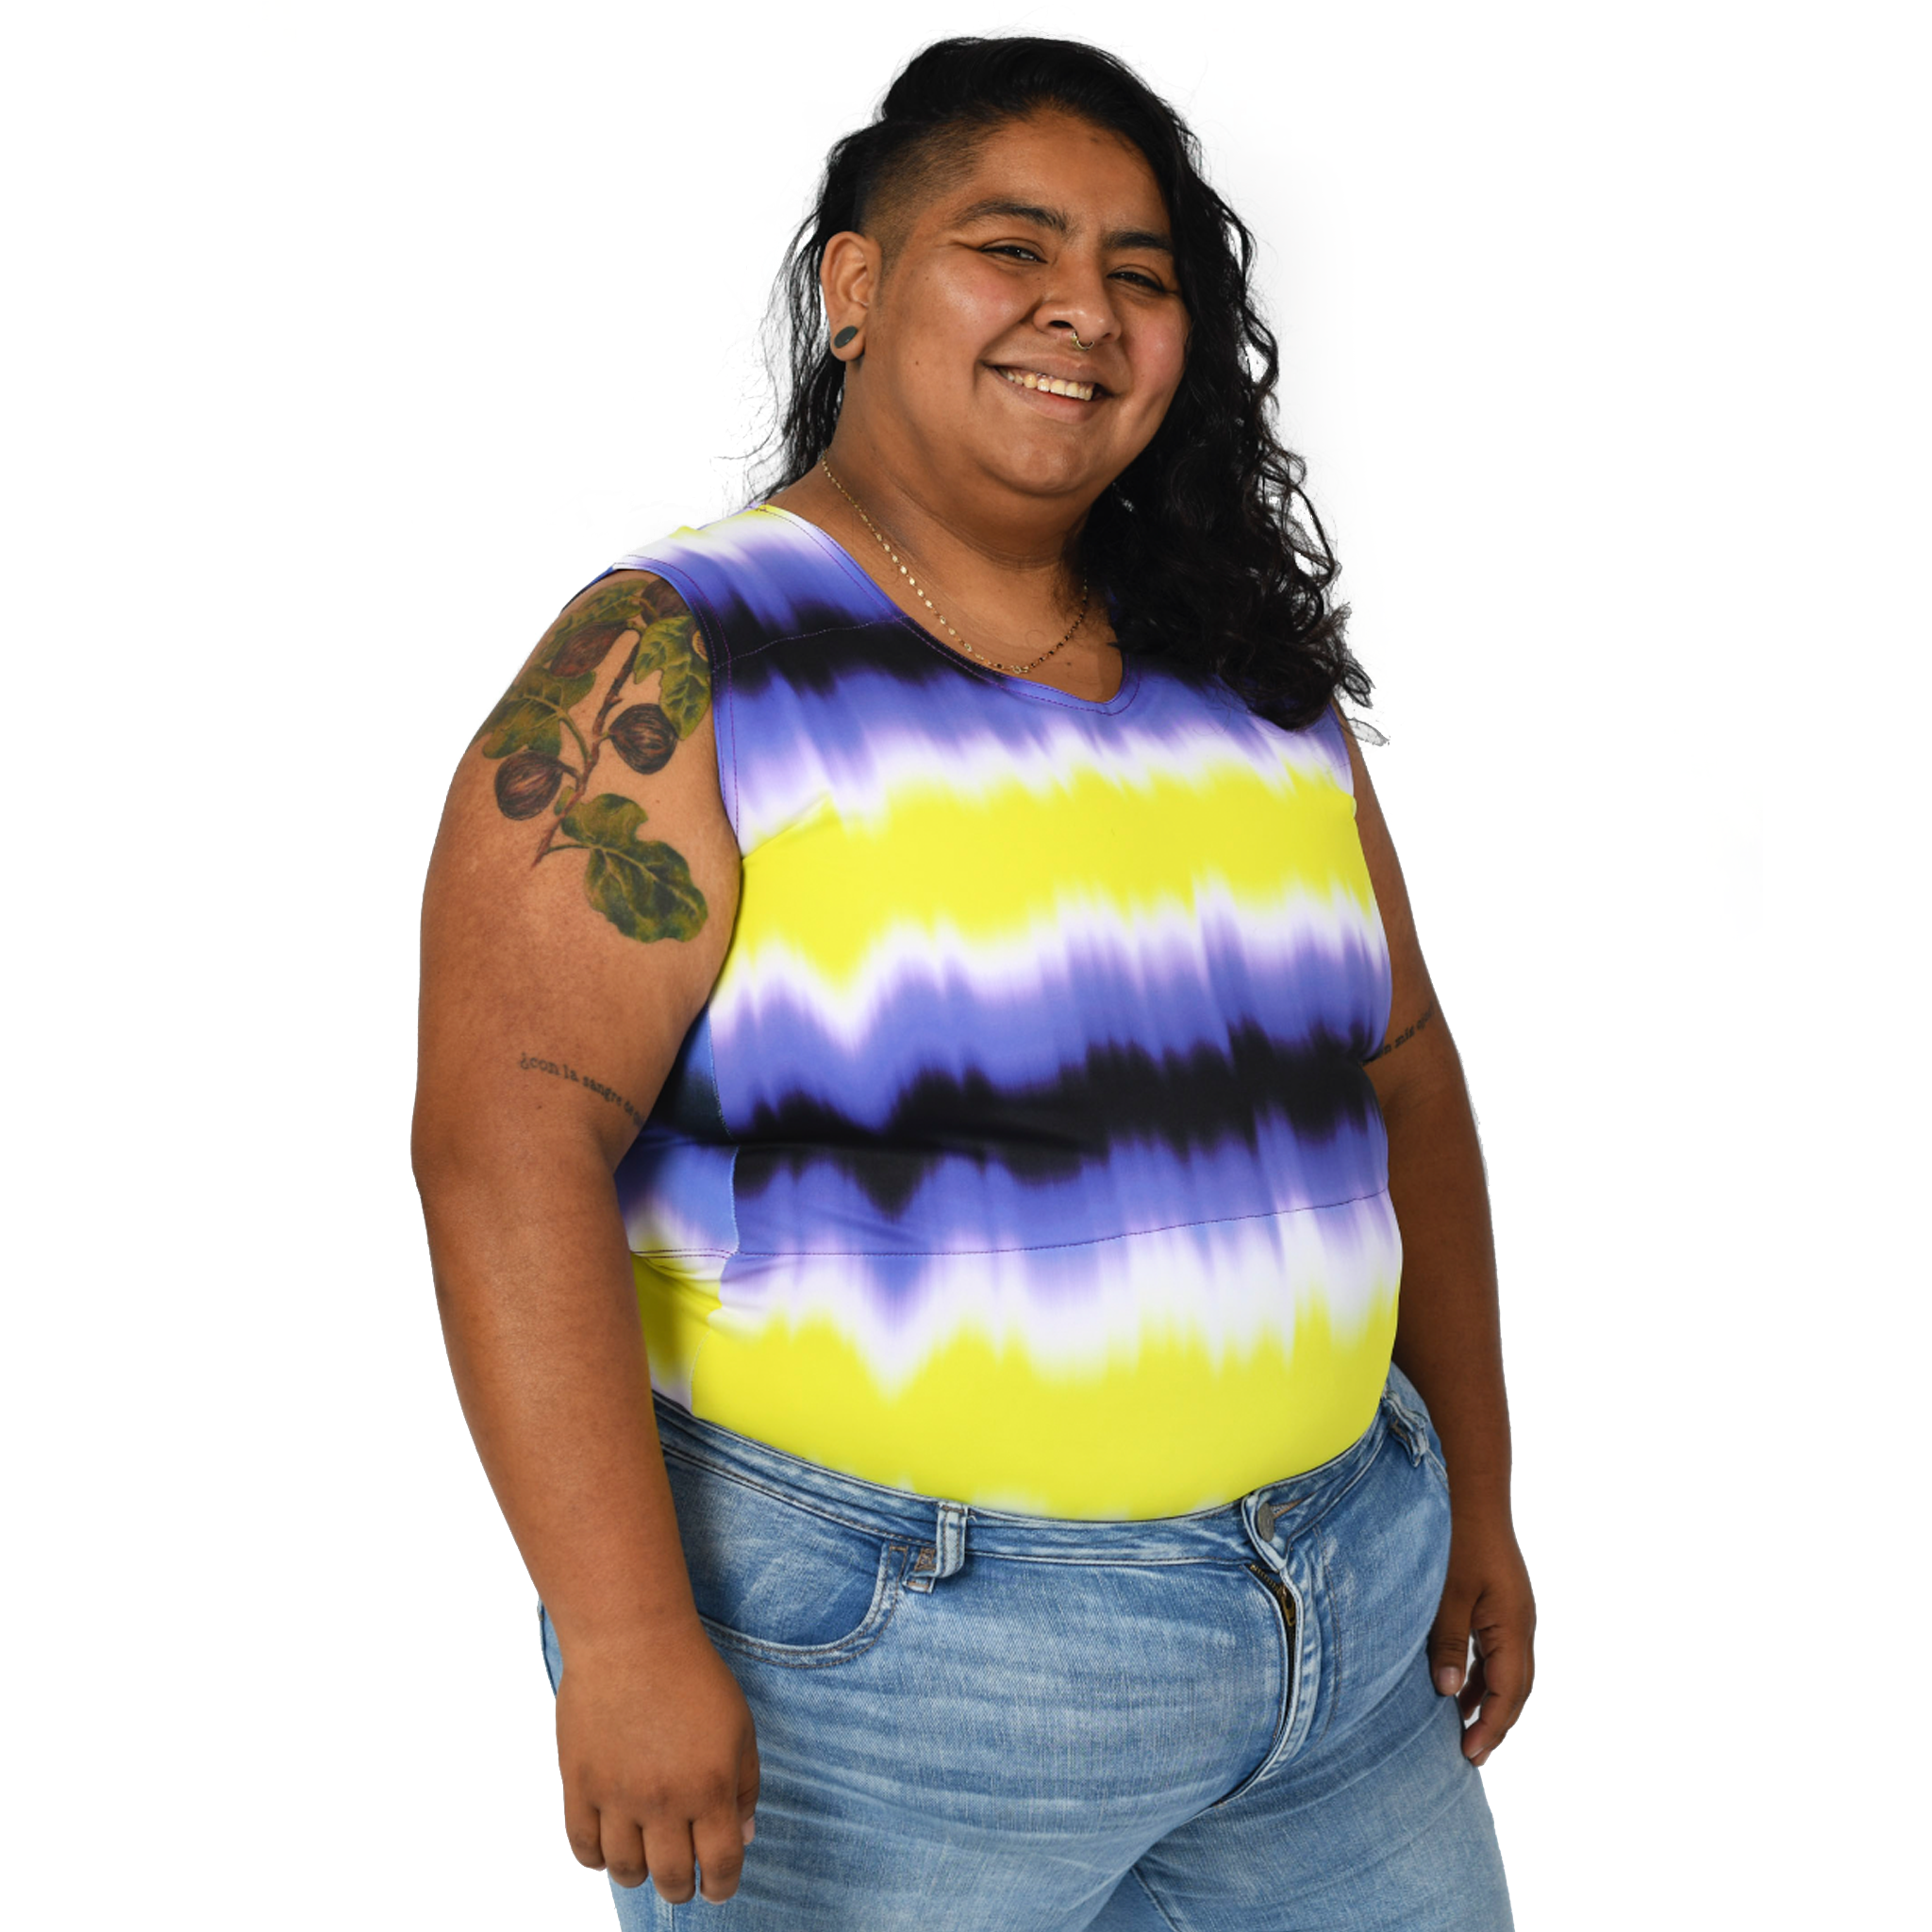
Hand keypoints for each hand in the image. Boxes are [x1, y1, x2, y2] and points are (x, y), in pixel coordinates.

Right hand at [555, 1615, 760, 1903]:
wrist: (631, 1637)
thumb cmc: (692, 1675)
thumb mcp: (739, 1725)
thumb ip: (745, 1786)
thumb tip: (742, 1839)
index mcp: (711, 1786)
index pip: (720, 1864)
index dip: (721, 1887)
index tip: (717, 1888)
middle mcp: (664, 1800)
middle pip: (672, 1877)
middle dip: (682, 1886)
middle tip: (682, 1878)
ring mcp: (618, 1795)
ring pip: (626, 1870)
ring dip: (640, 1873)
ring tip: (646, 1857)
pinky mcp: (579, 1785)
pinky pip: (584, 1848)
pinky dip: (598, 1858)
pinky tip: (611, 1845)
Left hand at [1427, 1505, 1535, 1766]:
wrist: (1473, 1493)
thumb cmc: (1458, 1540)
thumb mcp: (1447, 1595)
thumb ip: (1448, 1644)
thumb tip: (1447, 1693)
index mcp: (1513, 1627)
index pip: (1509, 1692)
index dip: (1491, 1726)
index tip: (1471, 1754)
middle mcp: (1521, 1624)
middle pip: (1516, 1688)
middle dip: (1495, 1722)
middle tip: (1470, 1753)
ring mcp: (1514, 1613)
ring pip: (1508, 1671)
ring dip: (1489, 1700)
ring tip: (1463, 1728)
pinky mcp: (1501, 1603)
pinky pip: (1498, 1651)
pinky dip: (1483, 1675)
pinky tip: (1459, 1685)